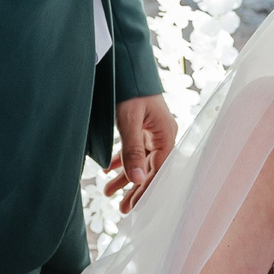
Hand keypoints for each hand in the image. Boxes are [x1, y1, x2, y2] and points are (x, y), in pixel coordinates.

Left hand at [103, 93, 178, 212]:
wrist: (127, 64)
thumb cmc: (131, 90)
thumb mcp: (129, 121)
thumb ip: (132, 151)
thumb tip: (137, 179)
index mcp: (165, 135)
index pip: (159, 171)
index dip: (147, 191)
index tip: (136, 208)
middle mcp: (162, 135)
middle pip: (150, 169)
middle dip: (135, 189)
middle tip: (122, 209)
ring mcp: (152, 131)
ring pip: (140, 161)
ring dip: (125, 177)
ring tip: (108, 192)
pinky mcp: (142, 127)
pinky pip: (134, 149)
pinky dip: (121, 161)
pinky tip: (108, 170)